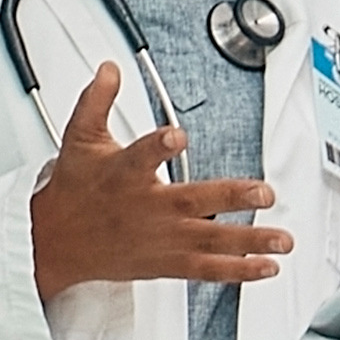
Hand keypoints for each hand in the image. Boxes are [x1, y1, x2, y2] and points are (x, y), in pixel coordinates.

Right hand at [28, 63, 286, 299]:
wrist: (57, 241)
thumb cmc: (75, 188)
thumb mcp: (80, 138)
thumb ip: (97, 101)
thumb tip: (110, 69)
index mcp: (124, 174)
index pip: (141, 155)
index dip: (158, 145)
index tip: (176, 135)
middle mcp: (148, 207)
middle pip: (193, 201)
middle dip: (230, 197)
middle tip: (263, 193)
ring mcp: (161, 237)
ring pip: (210, 240)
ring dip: (250, 240)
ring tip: (283, 239)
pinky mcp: (167, 262)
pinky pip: (207, 269)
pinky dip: (238, 270)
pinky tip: (267, 266)